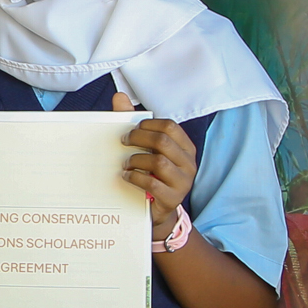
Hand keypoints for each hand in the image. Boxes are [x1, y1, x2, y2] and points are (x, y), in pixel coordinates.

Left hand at [114, 92, 195, 239]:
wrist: (156, 211)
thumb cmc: (150, 175)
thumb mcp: (144, 149)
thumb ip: (132, 123)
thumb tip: (119, 96)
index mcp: (185, 148)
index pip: (170, 126)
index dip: (147, 125)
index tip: (131, 130)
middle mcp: (189, 164)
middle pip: (163, 141)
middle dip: (138, 139)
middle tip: (123, 143)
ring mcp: (183, 183)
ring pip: (159, 162)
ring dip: (136, 160)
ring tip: (125, 164)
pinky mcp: (172, 199)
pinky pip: (153, 183)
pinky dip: (135, 177)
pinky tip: (126, 177)